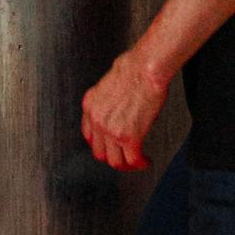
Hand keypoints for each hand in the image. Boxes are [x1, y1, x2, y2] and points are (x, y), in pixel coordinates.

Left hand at [81, 44, 166, 170]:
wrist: (144, 69)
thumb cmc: (133, 69)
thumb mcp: (108, 83)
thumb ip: (107, 100)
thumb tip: (116, 107)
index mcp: (90, 106)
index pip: (89, 136)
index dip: (100, 144)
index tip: (109, 146)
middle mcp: (97, 120)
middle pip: (100, 153)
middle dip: (113, 158)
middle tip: (123, 158)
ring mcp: (112, 131)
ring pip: (115, 161)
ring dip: (126, 165)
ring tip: (135, 162)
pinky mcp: (130, 137)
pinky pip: (133, 159)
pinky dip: (140, 163)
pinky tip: (145, 160)